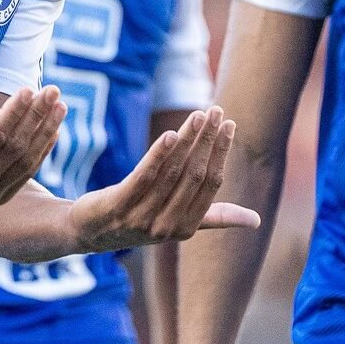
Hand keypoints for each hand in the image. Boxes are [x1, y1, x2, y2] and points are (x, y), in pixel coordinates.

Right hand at [0, 88, 65, 218]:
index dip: (13, 113)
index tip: (28, 90)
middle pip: (15, 147)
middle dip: (36, 116)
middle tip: (52, 90)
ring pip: (26, 160)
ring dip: (46, 130)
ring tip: (60, 105)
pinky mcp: (2, 198)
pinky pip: (28, 172)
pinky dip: (43, 150)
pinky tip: (54, 128)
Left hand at [68, 107, 259, 252]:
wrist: (88, 232)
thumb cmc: (140, 220)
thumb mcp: (176, 221)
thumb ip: (214, 216)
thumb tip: (255, 220)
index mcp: (186, 228)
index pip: (211, 184)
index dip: (221, 153)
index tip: (230, 124)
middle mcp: (166, 225)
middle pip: (194, 175)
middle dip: (207, 140)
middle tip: (217, 111)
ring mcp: (141, 217)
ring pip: (171, 172)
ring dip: (187, 140)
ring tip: (198, 115)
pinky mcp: (118, 205)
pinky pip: (143, 177)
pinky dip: (158, 155)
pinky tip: (169, 134)